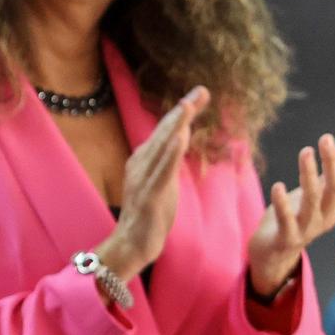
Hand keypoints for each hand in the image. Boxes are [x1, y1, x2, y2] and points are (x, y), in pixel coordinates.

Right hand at [97, 86, 208, 278]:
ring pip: (161, 147)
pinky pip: (161, 172)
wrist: (132, 243)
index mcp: (144, 159)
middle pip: (164, 132)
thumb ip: (170, 156)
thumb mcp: (164, 179)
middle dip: (182, 111)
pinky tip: (179, 139)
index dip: (183, 111)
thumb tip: (181, 134)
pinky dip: (170, 154)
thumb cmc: (150, 211)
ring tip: (187, 106)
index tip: (201, 93)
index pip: (167, 129)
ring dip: (175, 126)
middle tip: (200, 91)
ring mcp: (143, 178)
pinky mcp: (150, 195)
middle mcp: (141, 163)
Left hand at [247, 135, 334, 296]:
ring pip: (312, 201)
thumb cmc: (296, 214)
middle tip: (326, 139)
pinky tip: (278, 186)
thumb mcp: (319, 190)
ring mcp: (307, 228)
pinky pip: (286, 220)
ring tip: (305, 151)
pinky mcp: (287, 237)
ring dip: (309, 175)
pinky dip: (282, 204)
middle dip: (333, 163)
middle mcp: (326, 217)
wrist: (274, 252)